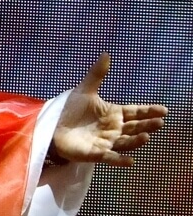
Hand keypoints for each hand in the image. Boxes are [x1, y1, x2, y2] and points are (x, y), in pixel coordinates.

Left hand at [52, 53, 167, 166]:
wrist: (52, 126)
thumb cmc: (69, 110)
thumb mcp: (84, 91)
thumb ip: (96, 74)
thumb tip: (106, 54)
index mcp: (113, 114)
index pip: (135, 112)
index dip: (149, 111)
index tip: (164, 110)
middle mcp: (114, 129)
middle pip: (135, 127)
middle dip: (147, 125)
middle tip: (159, 122)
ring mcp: (106, 142)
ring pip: (126, 142)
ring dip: (136, 141)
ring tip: (146, 136)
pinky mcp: (95, 153)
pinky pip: (110, 157)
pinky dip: (120, 160)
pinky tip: (130, 161)